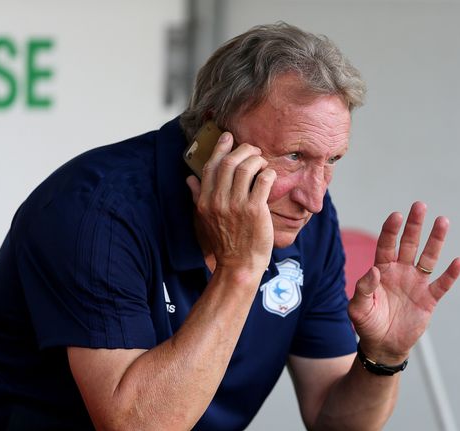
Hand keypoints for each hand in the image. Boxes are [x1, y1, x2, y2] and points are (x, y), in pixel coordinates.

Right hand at [186, 131, 276, 273]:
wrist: (239, 265)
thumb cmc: (225, 242)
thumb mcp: (205, 219)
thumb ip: (198, 196)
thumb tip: (189, 179)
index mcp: (205, 201)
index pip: (211, 166)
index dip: (220, 147)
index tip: (228, 137)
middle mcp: (218, 201)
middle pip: (229, 162)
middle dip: (243, 150)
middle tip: (253, 150)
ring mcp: (236, 205)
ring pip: (246, 168)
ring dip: (257, 160)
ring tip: (262, 162)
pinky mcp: (255, 210)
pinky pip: (263, 181)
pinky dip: (268, 173)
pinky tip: (270, 176)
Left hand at [348, 202, 459, 363]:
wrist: (383, 346)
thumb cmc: (367, 324)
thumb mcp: (358, 308)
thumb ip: (363, 289)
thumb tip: (374, 271)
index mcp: (382, 269)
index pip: (387, 244)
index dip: (391, 230)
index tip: (396, 216)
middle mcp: (401, 271)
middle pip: (409, 244)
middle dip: (414, 225)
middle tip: (420, 205)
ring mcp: (416, 283)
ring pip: (428, 257)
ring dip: (436, 240)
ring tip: (442, 221)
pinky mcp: (429, 299)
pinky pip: (441, 284)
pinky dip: (450, 274)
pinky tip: (458, 261)